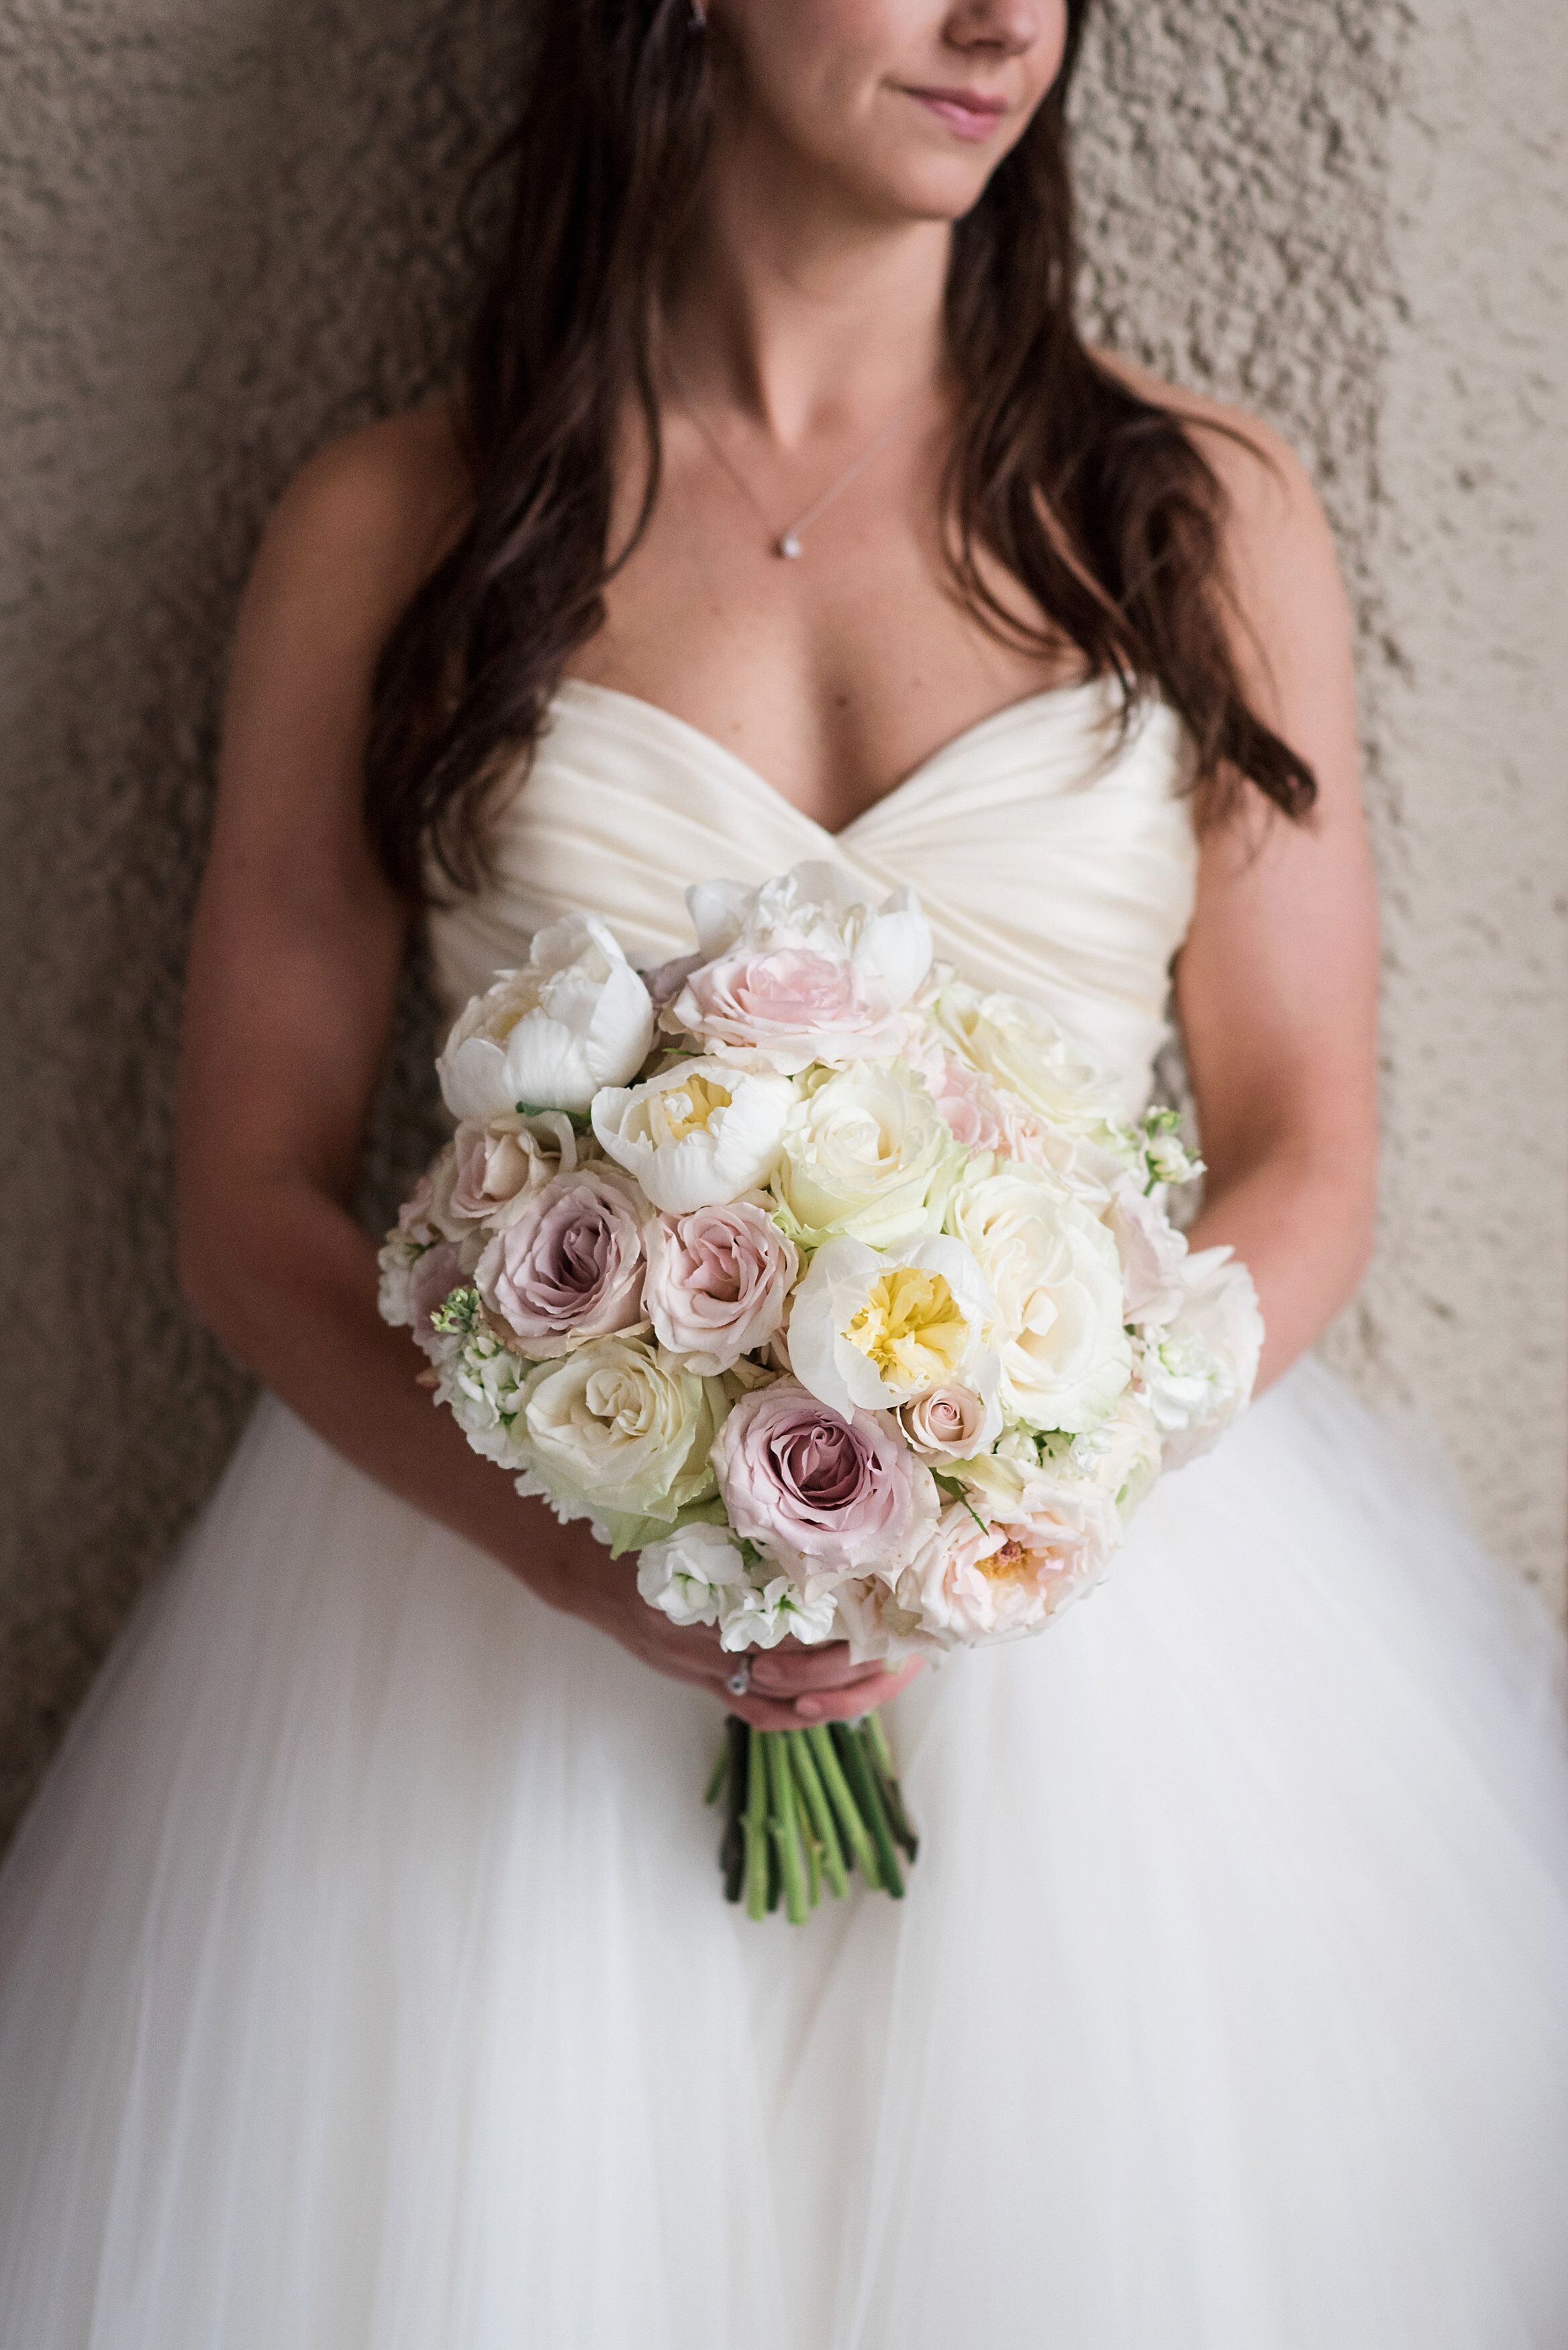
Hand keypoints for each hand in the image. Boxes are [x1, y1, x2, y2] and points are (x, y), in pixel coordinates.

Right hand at [530, 1512, 921, 1729]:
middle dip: (856, 1665)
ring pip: (780, 1700)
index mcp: (703, 1592)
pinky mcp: (696, 1678)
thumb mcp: (690, 1509)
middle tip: (904, 1648)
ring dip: (836, 1694)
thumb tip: (826, 1506)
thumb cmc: (637, 1520)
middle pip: (796, 1672)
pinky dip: (796, 1713)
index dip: (845, 1625)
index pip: (791, 1626)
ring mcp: (696, 1666)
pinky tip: (834, 1704)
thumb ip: (746, 1517)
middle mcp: (699, 1642)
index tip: (889, 1610)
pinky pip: (753, 1711)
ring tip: (886, 1674)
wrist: (574, 1559)